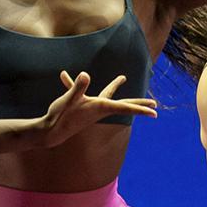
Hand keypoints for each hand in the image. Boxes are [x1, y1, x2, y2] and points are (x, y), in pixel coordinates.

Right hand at [32, 69, 160, 145]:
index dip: (140, 109)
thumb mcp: (69, 99)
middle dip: (139, 104)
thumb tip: (85, 75)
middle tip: (155, 105)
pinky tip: (67, 77)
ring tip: (122, 78)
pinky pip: (89, 95)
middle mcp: (100, 108)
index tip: (154, 112)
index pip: (125, 107)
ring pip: (110, 97)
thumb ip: (77, 86)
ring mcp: (93, 109)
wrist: (51, 131)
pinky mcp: (84, 108)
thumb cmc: (61, 116)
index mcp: (100, 106)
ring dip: (116, 88)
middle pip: (124, 104)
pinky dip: (85, 86)